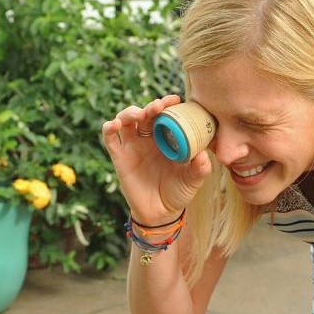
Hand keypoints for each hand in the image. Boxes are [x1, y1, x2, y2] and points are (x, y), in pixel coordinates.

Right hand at [101, 96, 212, 224]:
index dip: (167, 104)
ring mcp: (133, 147)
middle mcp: (148, 139)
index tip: (175, 99)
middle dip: (150, 106)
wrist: (161, 213)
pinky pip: (110, 138)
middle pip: (145, 113)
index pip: (165, 115)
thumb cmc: (179, 192)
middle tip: (159, 106)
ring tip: (138, 115)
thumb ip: (200, 167)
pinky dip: (109, 127)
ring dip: (130, 112)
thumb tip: (203, 155)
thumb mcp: (193, 179)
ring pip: (126, 120)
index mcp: (166, 138)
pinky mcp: (119, 157)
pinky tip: (115, 124)